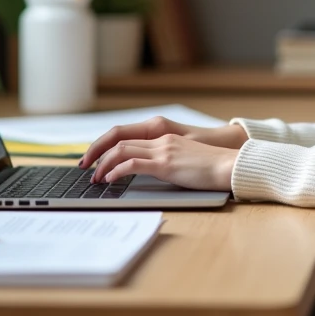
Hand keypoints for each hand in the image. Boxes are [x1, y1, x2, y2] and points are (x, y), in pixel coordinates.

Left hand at [79, 116, 247, 168]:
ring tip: (94, 178)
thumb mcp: (184, 159)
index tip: (94, 158)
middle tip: (85, 167)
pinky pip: (133, 164)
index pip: (126, 134)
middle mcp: (160, 139)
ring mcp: (163, 150)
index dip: (105, 144)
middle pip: (118, 138)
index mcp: (164, 136)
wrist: (230, 166)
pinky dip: (117, 171)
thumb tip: (148, 172)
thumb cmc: (211, 167)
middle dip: (97, 153)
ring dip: (103, 164)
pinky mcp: (166, 164)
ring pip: (122, 150)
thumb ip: (166, 160)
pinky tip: (110, 180)